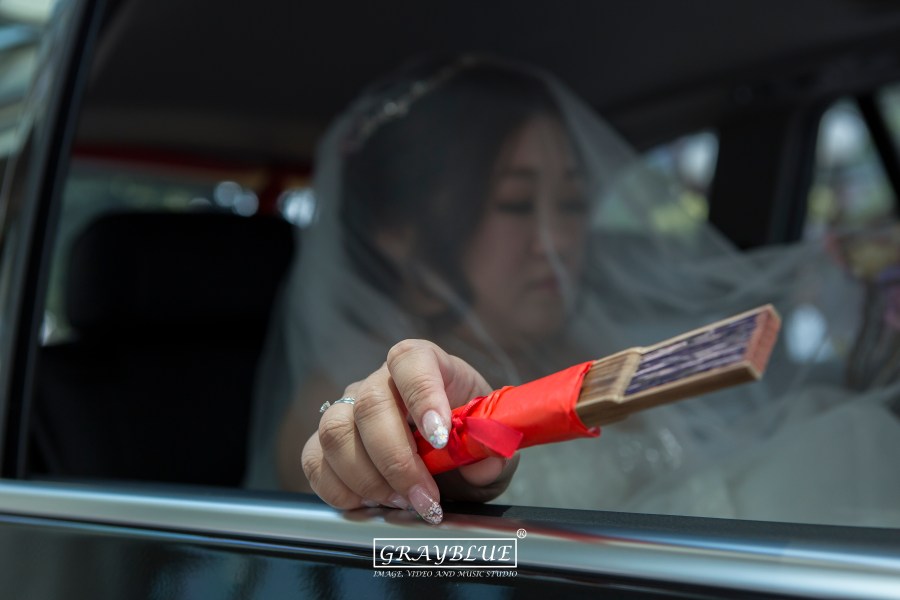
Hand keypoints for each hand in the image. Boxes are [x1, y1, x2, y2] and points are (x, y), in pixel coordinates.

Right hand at [300, 339, 517, 523]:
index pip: (412, 360)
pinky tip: (371, 505)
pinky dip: (339, 491)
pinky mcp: (326, 441)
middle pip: (370, 405)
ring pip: (335, 433)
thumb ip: (489, 449)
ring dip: (368, 479)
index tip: (441, 438)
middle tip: (425, 498)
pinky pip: (314, 460)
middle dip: (397, 461)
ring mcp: (348, 408)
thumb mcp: (489, 444)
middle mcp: (380, 381)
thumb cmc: (467, 440)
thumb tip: (481, 462)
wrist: (449, 457)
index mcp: (425, 363)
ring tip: (400, 504)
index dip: (422, 394)